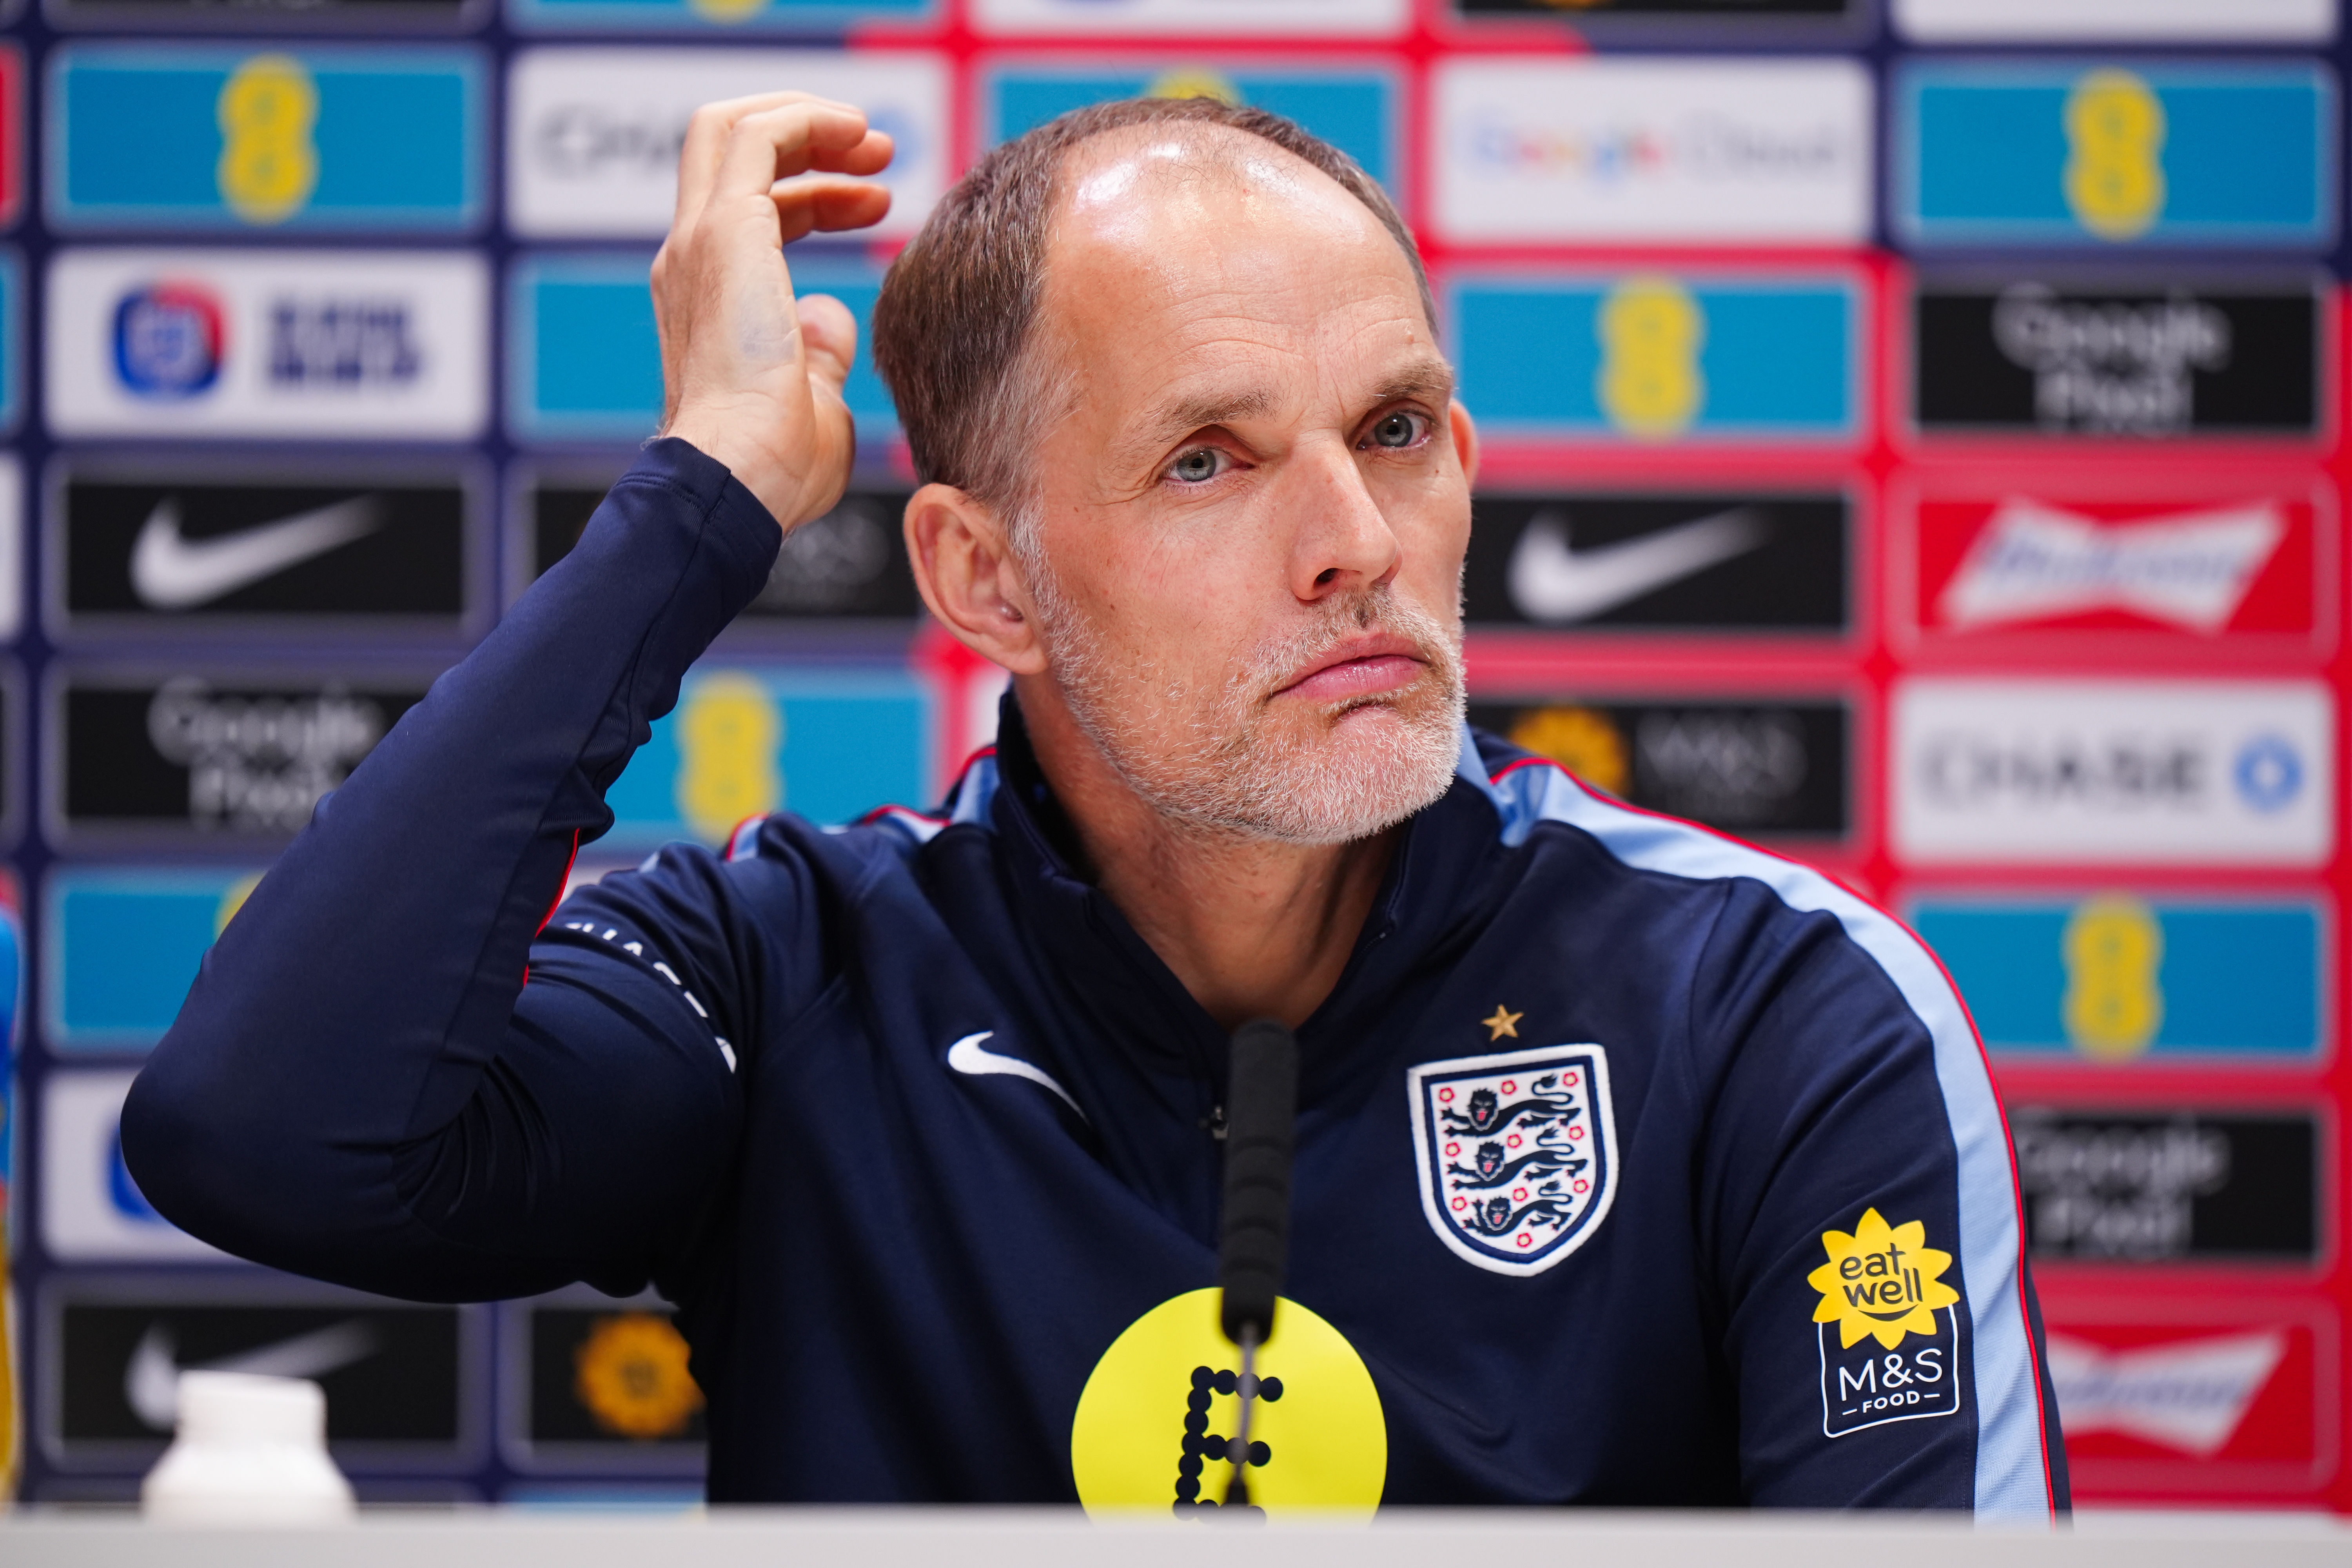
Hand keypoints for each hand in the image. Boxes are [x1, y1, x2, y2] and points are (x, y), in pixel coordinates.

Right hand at [653, 93, 893, 531]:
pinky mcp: (727, 231)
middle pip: (728, 151)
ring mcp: (701, 243)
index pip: (752, 212)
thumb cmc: (775, 469)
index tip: (876, 204)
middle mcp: (692, 261)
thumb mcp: (813, 403)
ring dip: (813, 123)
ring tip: (877, 143)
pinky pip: (759, 138)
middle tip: (877, 153)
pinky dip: (808, 121)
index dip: (816, 194)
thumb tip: (830, 319)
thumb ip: (819, 354)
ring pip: (736, 129)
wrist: (738, 479)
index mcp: (708, 299)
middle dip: (807, 136)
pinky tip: (858, 135)